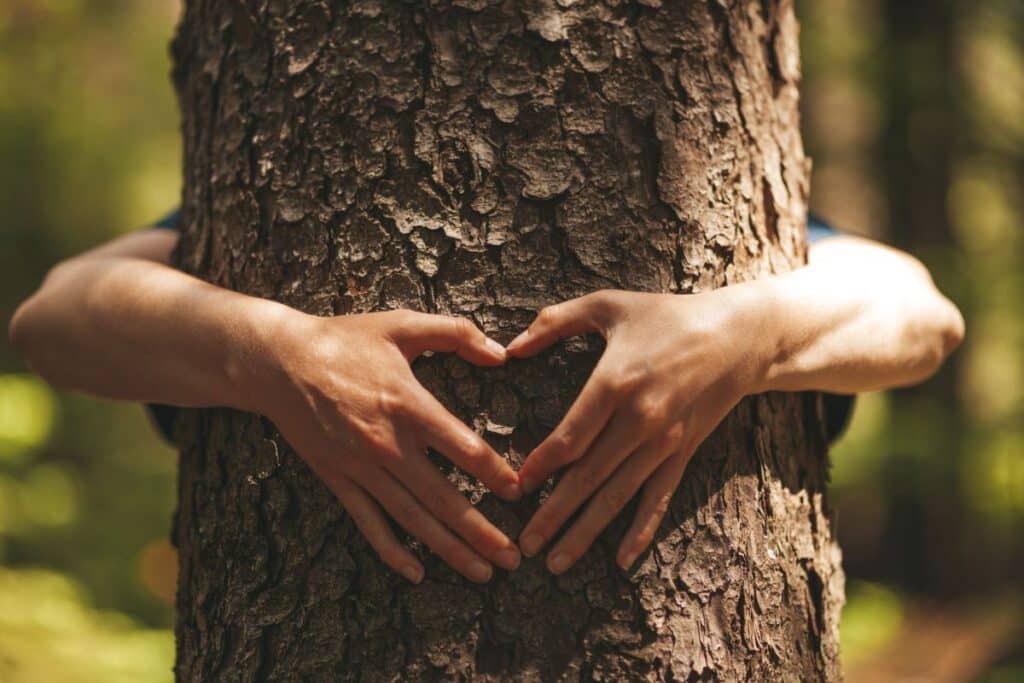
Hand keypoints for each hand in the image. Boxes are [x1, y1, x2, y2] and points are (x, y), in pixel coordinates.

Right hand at [262, 310, 523, 583]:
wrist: (278, 362)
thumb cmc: (344, 340)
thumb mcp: (401, 324)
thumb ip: (455, 333)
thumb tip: (502, 353)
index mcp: (408, 404)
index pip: (463, 447)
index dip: (495, 472)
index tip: (519, 492)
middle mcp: (387, 444)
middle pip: (443, 498)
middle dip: (481, 532)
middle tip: (513, 558)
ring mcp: (361, 467)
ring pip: (412, 519)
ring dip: (449, 549)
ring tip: (482, 573)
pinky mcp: (338, 479)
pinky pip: (368, 523)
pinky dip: (392, 551)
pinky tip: (416, 573)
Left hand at [507, 287, 767, 573]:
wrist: (739, 336)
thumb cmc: (666, 315)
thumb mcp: (608, 305)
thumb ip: (555, 321)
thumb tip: (510, 347)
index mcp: (615, 382)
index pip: (569, 438)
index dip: (540, 467)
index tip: (514, 489)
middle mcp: (640, 420)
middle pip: (588, 477)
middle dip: (553, 515)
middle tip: (525, 545)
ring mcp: (664, 442)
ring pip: (618, 496)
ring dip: (586, 532)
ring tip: (557, 563)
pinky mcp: (683, 453)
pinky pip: (658, 498)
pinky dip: (641, 531)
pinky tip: (623, 561)